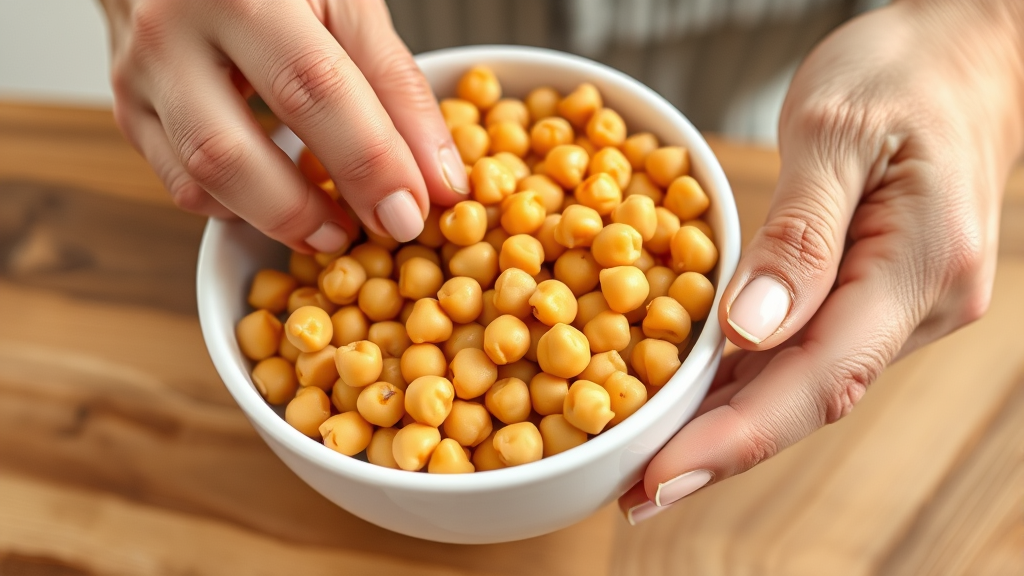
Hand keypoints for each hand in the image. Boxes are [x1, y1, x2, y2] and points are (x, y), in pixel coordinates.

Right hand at [98, 0, 468, 251]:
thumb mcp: (347, 3)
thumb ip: (397, 89)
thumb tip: (439, 182)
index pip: (313, 87)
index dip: (370, 160)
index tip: (415, 211)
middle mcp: (169, 30)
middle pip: (232, 151)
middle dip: (313, 210)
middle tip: (374, 232)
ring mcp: (138, 74)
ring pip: (200, 178)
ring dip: (277, 220)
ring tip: (334, 229)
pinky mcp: (129, 109)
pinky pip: (181, 183)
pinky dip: (239, 207)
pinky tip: (280, 202)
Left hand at [621, 0, 1023, 522]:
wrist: (967, 49)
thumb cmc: (905, 71)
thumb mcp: (840, 130)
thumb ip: (800, 234)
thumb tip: (750, 330)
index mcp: (918, 268)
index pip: (819, 378)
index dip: (736, 439)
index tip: (662, 478)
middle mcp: (918, 306)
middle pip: (807, 399)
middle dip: (719, 451)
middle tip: (636, 496)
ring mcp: (900, 305)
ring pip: (804, 382)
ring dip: (728, 425)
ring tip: (652, 463)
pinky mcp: (874, 292)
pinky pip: (806, 349)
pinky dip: (747, 379)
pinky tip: (696, 399)